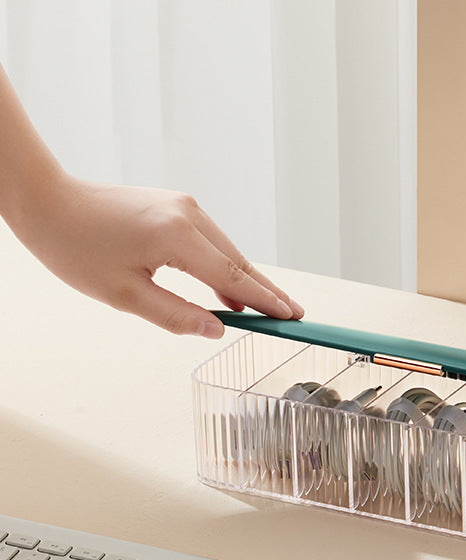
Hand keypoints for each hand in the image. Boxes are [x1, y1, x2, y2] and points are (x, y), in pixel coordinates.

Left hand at [16, 175, 303, 337]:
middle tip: (294, 314)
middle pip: (239, 261)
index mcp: (176, 236)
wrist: (48, 201)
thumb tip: (216, 329)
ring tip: (268, 307)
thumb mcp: (124, 294)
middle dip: (266, 291)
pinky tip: (230, 287)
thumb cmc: (75, 246)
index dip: (265, 300)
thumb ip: (175, 314)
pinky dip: (225, 264)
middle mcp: (188, 214)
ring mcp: (183, 206)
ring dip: (246, 279)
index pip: (233, 276)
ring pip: (227, 250)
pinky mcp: (176, 206)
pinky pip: (211, 240)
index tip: (290, 316)